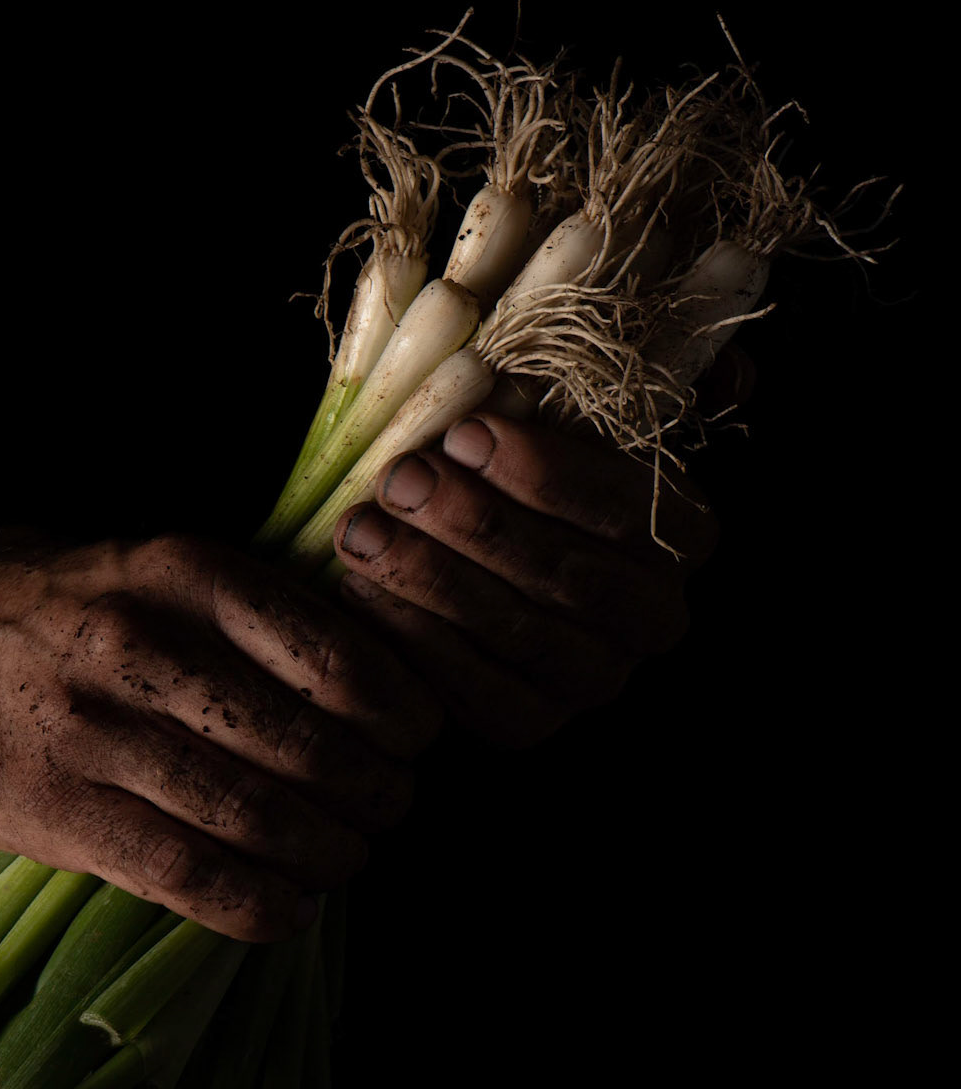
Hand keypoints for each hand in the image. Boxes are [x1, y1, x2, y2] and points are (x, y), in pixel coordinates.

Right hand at [0, 527, 441, 940]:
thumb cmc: (83, 609)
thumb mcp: (168, 573)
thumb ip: (258, 619)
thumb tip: (387, 688)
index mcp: (187, 576)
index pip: (334, 660)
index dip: (399, 715)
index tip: (415, 739)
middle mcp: (142, 647)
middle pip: (305, 747)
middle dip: (372, 794)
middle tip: (389, 807)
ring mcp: (93, 733)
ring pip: (251, 815)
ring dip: (325, 854)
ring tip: (345, 858)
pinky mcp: (56, 810)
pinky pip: (183, 873)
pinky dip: (256, 904)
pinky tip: (288, 910)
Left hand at [331, 346, 753, 749]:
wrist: (478, 553)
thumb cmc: (522, 465)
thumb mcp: (571, 412)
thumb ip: (617, 385)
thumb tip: (726, 364)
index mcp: (682, 534)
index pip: (625, 508)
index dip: (543, 475)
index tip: (466, 433)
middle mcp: (653, 616)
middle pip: (565, 575)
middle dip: (473, 524)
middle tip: (399, 479)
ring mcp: (593, 678)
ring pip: (514, 632)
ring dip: (429, 578)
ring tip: (362, 529)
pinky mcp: (528, 723)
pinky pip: (472, 691)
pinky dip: (413, 639)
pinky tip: (362, 592)